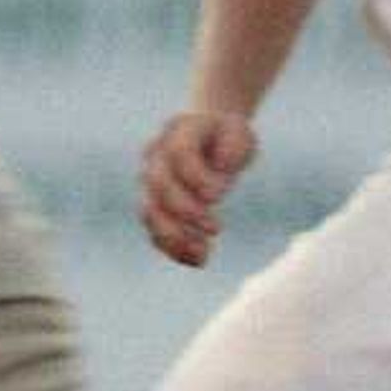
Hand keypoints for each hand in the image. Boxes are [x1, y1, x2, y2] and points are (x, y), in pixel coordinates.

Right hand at [140, 110, 256, 266]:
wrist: (208, 133)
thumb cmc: (228, 136)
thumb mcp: (240, 137)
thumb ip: (230, 155)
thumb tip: (212, 195)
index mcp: (180, 130)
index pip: (179, 153)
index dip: (196, 176)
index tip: (219, 195)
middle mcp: (157, 155)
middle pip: (157, 184)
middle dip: (184, 209)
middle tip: (216, 228)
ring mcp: (150, 180)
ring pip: (149, 211)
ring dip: (173, 237)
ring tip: (203, 256)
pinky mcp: (154, 204)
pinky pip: (154, 230)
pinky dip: (173, 248)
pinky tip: (199, 260)